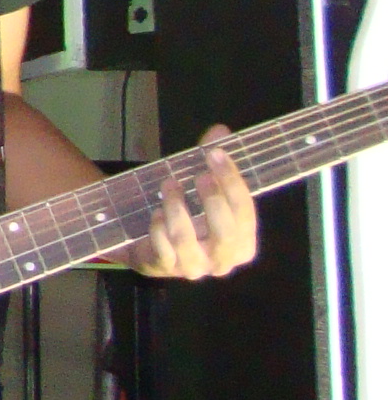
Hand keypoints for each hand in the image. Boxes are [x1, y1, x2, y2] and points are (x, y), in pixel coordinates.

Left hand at [128, 134, 258, 279]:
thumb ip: (213, 165)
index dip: (232, 182)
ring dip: (176, 207)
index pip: (246, 213)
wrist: (154, 247)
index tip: (216, 154)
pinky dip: (157, 226)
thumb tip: (220, 131)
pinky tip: (155, 213)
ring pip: (186, 238)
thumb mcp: (205, 193)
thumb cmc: (190, 219)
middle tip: (199, 175)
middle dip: (212, 200)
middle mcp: (223, 260)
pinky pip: (161, 246)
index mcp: (244, 243)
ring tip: (169, 184)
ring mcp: (194, 267)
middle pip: (225, 232)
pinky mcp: (166, 268)